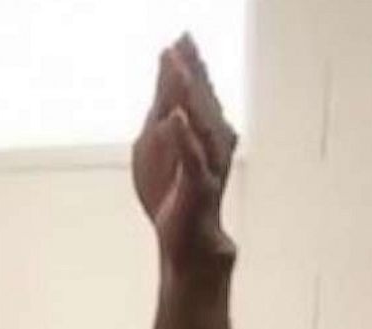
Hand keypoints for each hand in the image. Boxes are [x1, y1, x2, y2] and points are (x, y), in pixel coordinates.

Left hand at [132, 34, 236, 271]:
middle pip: (202, 104)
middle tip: (184, 40)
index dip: (189, 68)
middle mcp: (210, 148)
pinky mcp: (198, 190)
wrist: (189, 247)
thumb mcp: (161, 160)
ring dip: (189, 96)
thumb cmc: (176, 201)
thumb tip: (163, 95)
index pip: (195, 98)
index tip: (180, 38)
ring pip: (200, 126)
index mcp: (202, 138)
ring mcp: (207, 167)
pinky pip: (193, 161)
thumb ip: (163, 126)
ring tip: (178, 67)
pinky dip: (185, 139)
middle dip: (193, 72)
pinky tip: (175, 119)